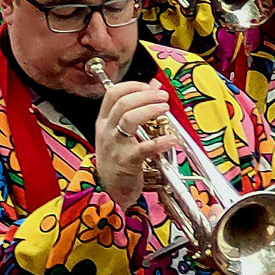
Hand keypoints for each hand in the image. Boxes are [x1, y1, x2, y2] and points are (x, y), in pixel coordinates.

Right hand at [94, 79, 178, 207]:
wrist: (108, 190)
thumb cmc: (116, 158)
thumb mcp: (120, 131)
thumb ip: (136, 106)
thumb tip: (154, 84)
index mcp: (104, 121)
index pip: (113, 93)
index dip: (133, 85)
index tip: (150, 87)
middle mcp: (107, 131)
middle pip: (123, 103)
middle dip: (146, 96)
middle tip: (163, 97)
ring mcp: (115, 146)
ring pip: (129, 119)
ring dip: (150, 110)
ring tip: (165, 109)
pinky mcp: (126, 162)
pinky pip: (143, 148)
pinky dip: (160, 142)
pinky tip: (171, 139)